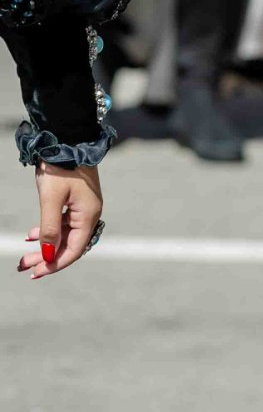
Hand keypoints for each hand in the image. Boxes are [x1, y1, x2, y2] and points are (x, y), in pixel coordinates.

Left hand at [16, 162, 102, 277]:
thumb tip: (48, 254)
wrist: (66, 138)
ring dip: (45, 245)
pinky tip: (32, 234)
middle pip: (69, 244)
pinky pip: (63, 222)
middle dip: (46, 257)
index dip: (55, 264)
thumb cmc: (59, 168)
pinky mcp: (76, 200)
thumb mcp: (50, 200)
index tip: (36, 272)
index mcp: (88, 215)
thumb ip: (50, 229)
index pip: (74, 249)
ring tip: (24, 255)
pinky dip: (48, 230)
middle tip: (23, 266)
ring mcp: (83, 207)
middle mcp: (90, 214)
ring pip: (64, 234)